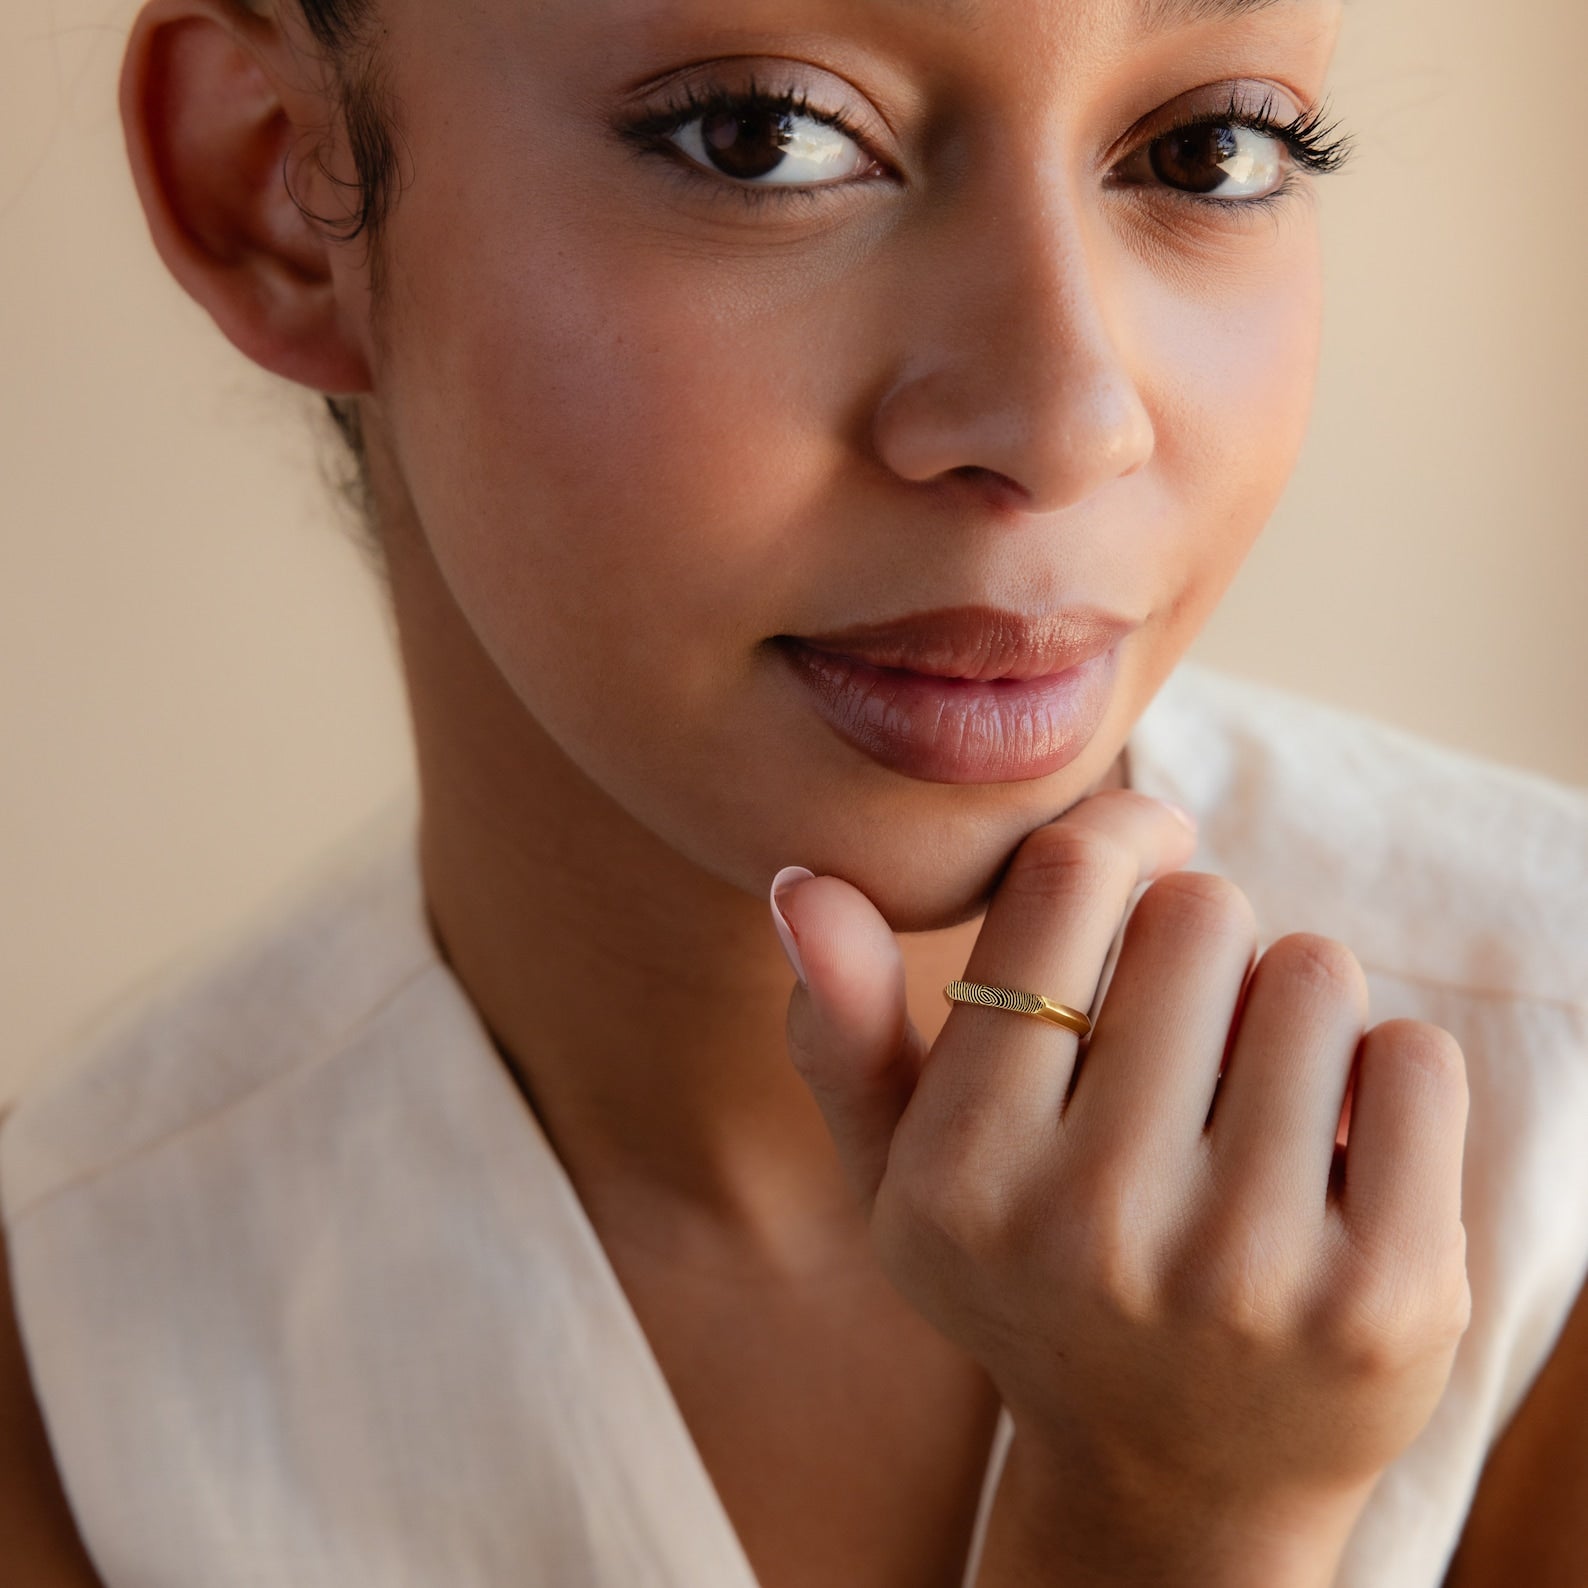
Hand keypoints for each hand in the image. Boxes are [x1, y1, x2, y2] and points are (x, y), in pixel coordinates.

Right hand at [771, 790, 1471, 1564]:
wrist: (1175, 1483)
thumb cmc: (1028, 1282)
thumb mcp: (903, 1174)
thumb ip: (845, 1025)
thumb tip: (801, 881)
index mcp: (962, 1173)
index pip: (1066, 884)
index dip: (1119, 828)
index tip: (1148, 840)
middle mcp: (1092, 1225)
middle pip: (1202, 912)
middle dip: (1202, 940)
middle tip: (1188, 1023)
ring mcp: (1243, 1270)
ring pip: (1314, 973)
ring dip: (1290, 1007)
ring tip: (1251, 1093)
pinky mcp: (1383, 1299)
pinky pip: (1418, 1060)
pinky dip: (1384, 1077)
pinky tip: (1337, 1150)